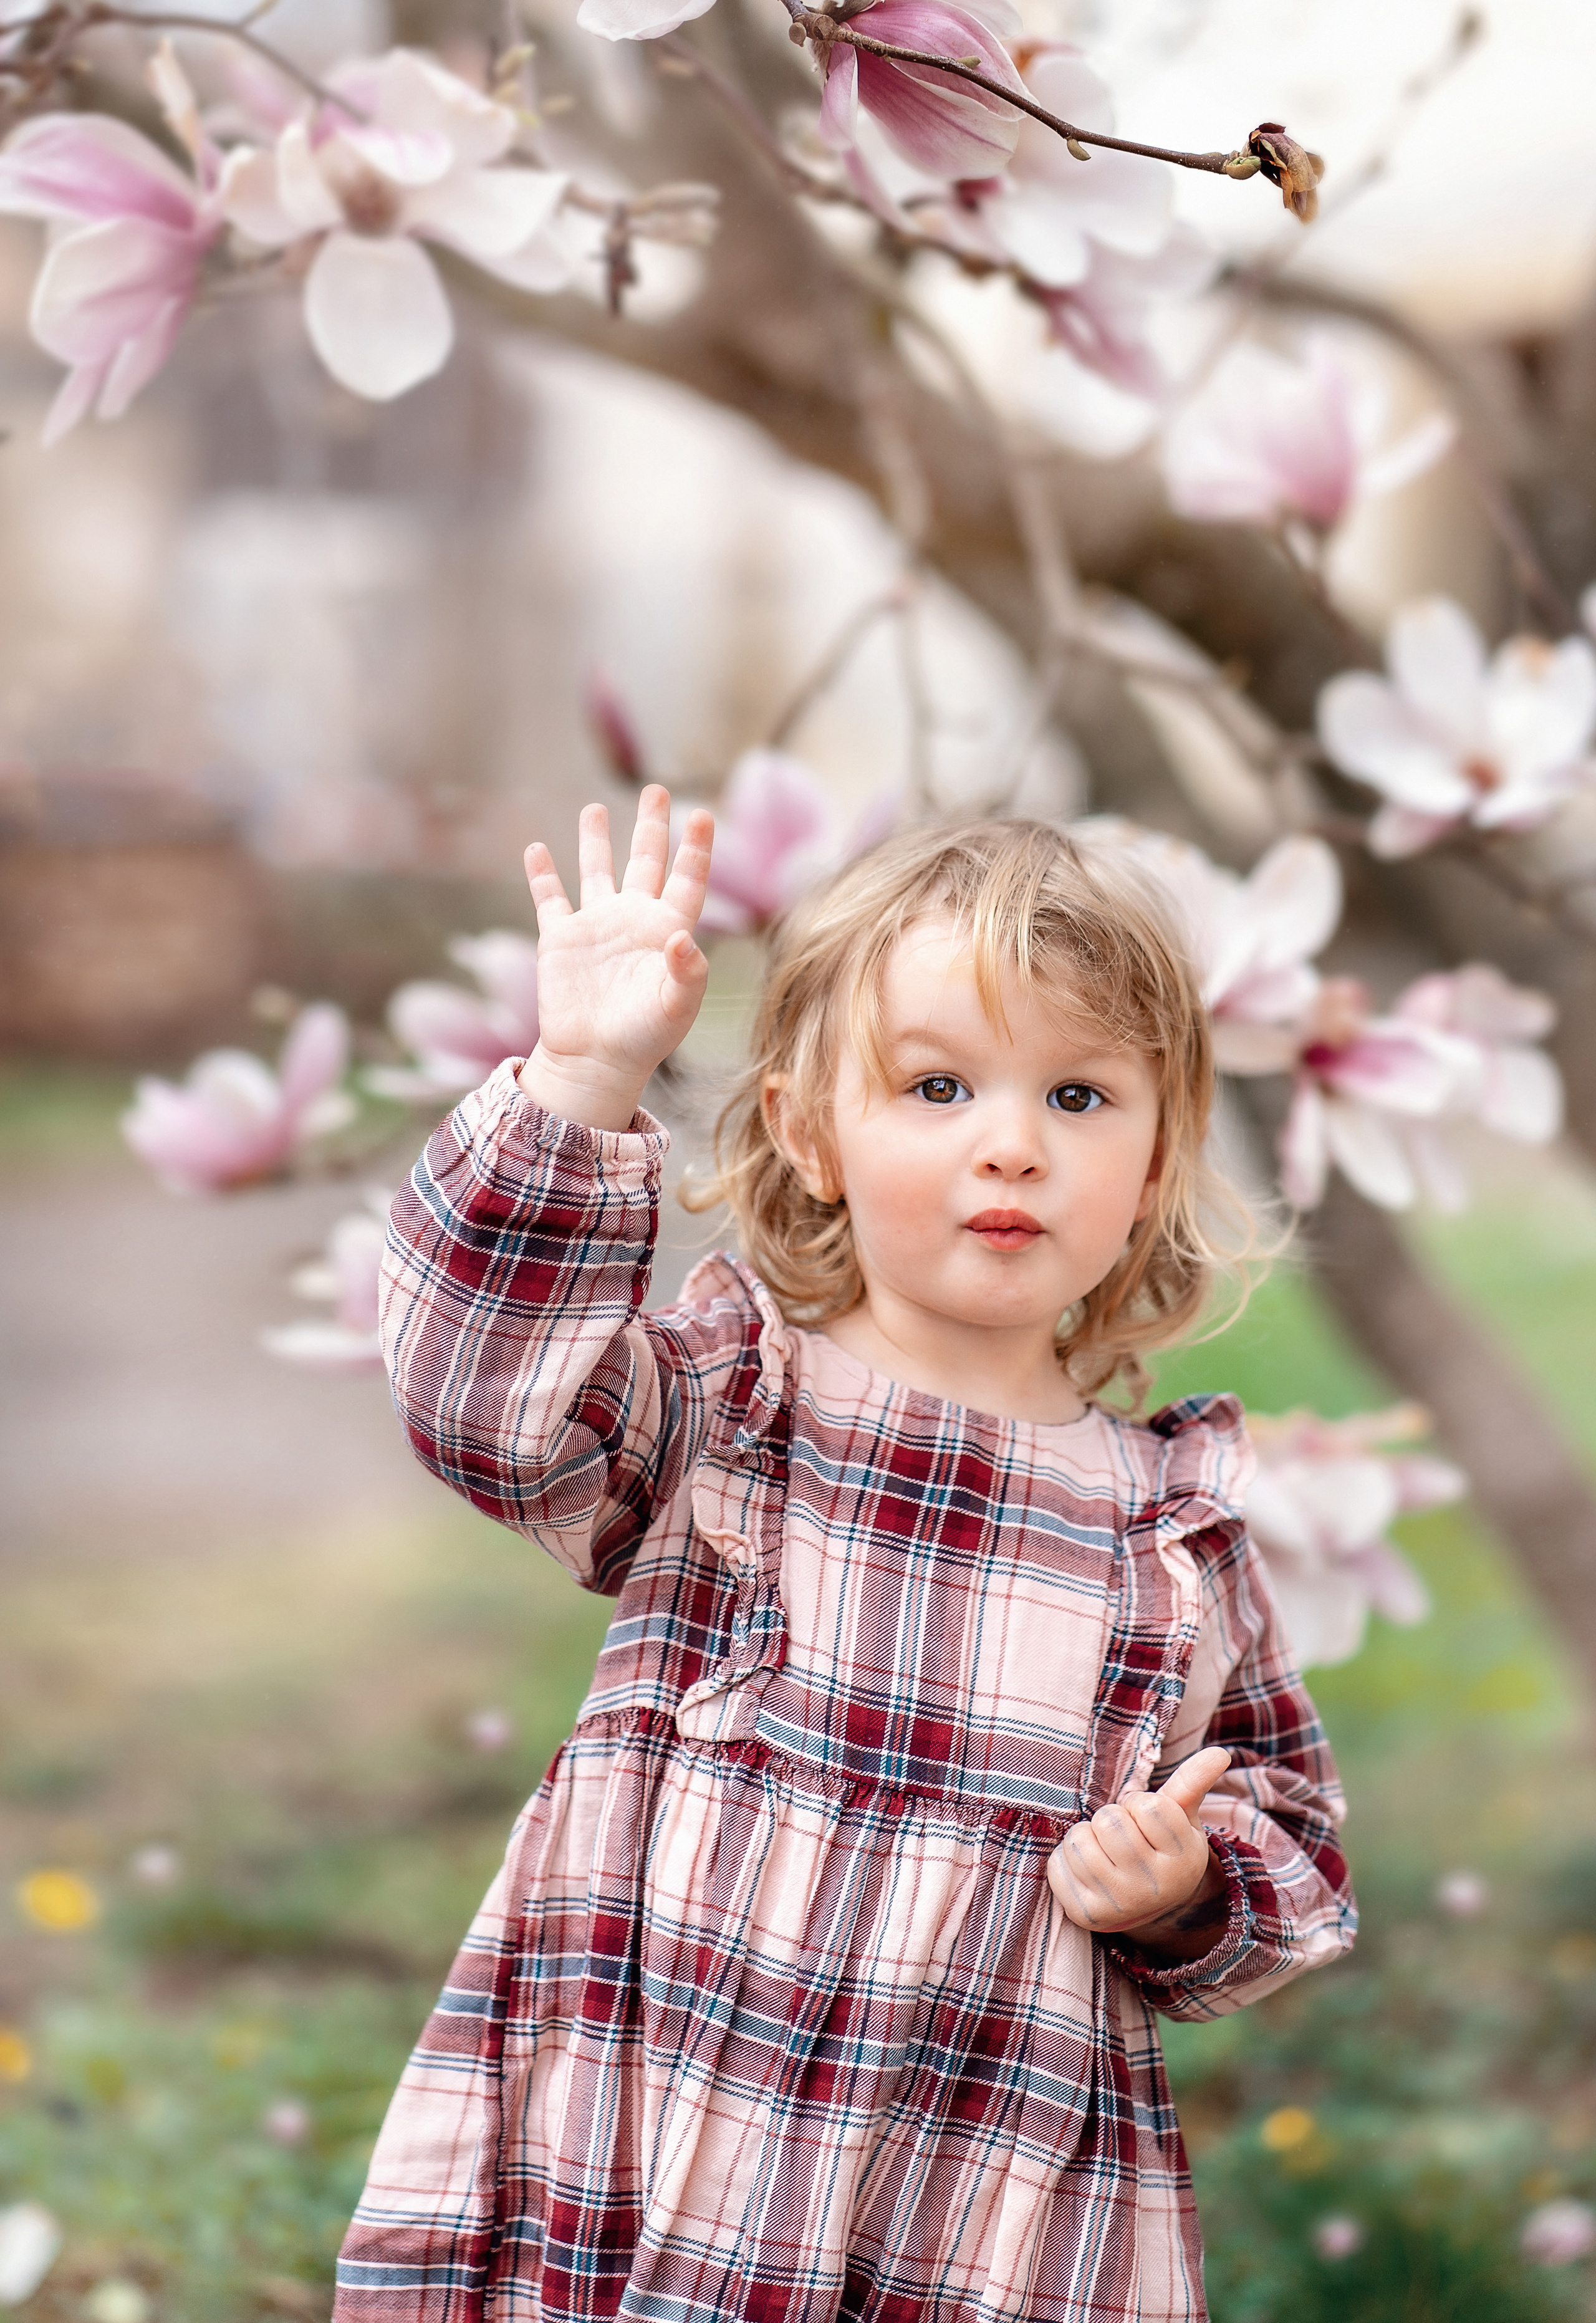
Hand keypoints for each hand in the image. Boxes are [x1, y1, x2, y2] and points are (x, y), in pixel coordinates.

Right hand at [518, 786, 713, 1131]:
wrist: (596, 1061)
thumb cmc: (644, 1039)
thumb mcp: (676, 1009)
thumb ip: (688, 973)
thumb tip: (684, 937)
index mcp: (667, 931)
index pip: (687, 880)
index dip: (696, 849)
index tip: (703, 814)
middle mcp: (633, 920)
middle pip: (645, 861)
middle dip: (651, 825)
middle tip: (656, 789)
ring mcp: (596, 927)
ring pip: (596, 871)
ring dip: (595, 840)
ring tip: (595, 808)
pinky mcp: (560, 939)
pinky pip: (549, 899)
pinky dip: (542, 874)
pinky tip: (536, 849)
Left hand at [1046, 1746, 1232, 1959]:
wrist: (1143, 1905)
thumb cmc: (1158, 1847)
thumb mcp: (1180, 1818)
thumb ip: (1192, 1783)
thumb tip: (1220, 1753)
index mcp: (1183, 1860)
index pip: (1145, 1805)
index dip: (1137, 1804)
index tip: (1144, 1822)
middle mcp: (1154, 1888)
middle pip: (1109, 1821)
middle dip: (1110, 1818)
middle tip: (1122, 1837)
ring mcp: (1119, 1904)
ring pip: (1079, 1840)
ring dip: (1085, 1836)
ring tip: (1104, 1852)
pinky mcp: (1086, 1914)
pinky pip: (1058, 1865)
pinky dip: (1065, 1860)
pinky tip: (1086, 1873)